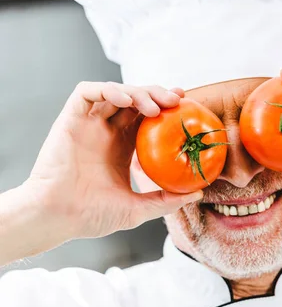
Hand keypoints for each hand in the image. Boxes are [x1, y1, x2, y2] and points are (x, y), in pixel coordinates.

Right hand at [24, 82, 202, 239]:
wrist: (58, 217)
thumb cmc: (91, 216)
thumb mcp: (137, 209)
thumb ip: (165, 200)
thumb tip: (198, 192)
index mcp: (121, 148)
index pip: (147, 119)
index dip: (166, 109)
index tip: (187, 108)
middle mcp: (106, 132)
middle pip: (135, 101)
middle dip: (157, 95)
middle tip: (177, 101)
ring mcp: (88, 124)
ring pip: (115, 93)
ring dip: (137, 92)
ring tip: (155, 107)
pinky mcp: (70, 119)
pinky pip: (87, 92)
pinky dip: (108, 89)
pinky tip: (127, 101)